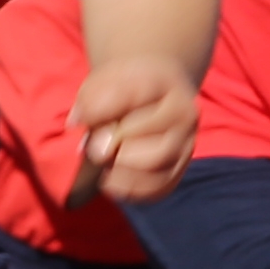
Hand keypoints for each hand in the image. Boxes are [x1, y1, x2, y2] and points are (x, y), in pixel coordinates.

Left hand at [69, 55, 198, 203]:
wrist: (154, 93)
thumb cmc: (122, 88)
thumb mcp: (102, 81)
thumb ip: (91, 102)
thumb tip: (89, 137)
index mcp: (161, 81)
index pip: (127, 97)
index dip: (96, 112)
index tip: (82, 117)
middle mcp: (182, 111)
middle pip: (138, 136)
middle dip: (106, 144)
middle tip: (94, 143)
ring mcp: (187, 142)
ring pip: (152, 166)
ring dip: (118, 168)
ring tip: (106, 158)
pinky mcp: (181, 168)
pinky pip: (157, 188)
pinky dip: (129, 188)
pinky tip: (114, 175)